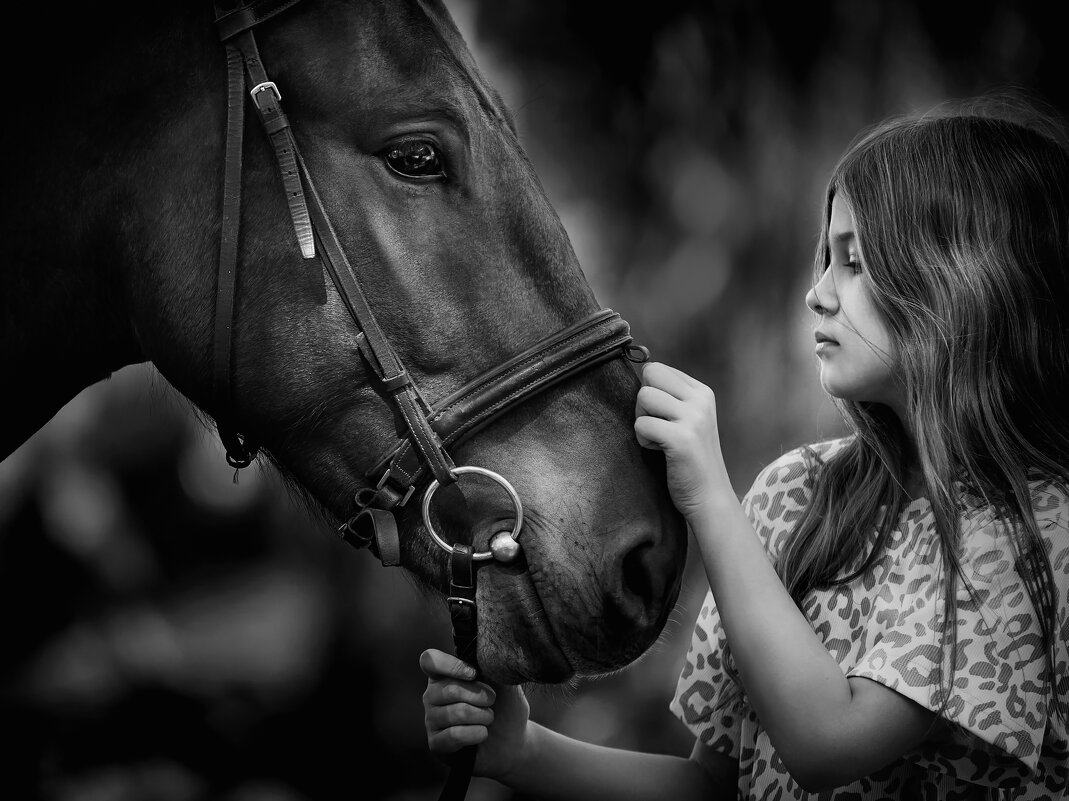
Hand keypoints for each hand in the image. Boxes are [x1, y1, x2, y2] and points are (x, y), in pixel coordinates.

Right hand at [420, 648, 531, 781]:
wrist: (512, 741)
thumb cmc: (505, 707)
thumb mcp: (504, 683)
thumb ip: (494, 666)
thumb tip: (490, 654)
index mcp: (445, 674)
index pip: (429, 660)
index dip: (450, 666)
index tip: (474, 673)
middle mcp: (432, 695)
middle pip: (449, 690)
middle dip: (479, 696)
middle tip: (492, 701)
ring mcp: (431, 720)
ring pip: (454, 713)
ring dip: (482, 716)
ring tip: (490, 718)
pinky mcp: (435, 744)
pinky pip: (453, 735)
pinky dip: (475, 734)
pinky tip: (483, 734)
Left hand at [634, 361, 732, 520]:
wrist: (710, 497)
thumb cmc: (690, 460)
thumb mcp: (688, 419)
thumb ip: (671, 396)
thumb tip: (643, 368)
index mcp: (702, 392)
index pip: (658, 368)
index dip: (650, 392)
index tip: (664, 417)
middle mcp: (701, 400)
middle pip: (650, 375)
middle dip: (643, 401)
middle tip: (657, 426)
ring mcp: (693, 418)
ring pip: (643, 397)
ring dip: (642, 421)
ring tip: (660, 440)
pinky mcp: (682, 438)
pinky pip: (641, 424)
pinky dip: (643, 440)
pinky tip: (660, 451)